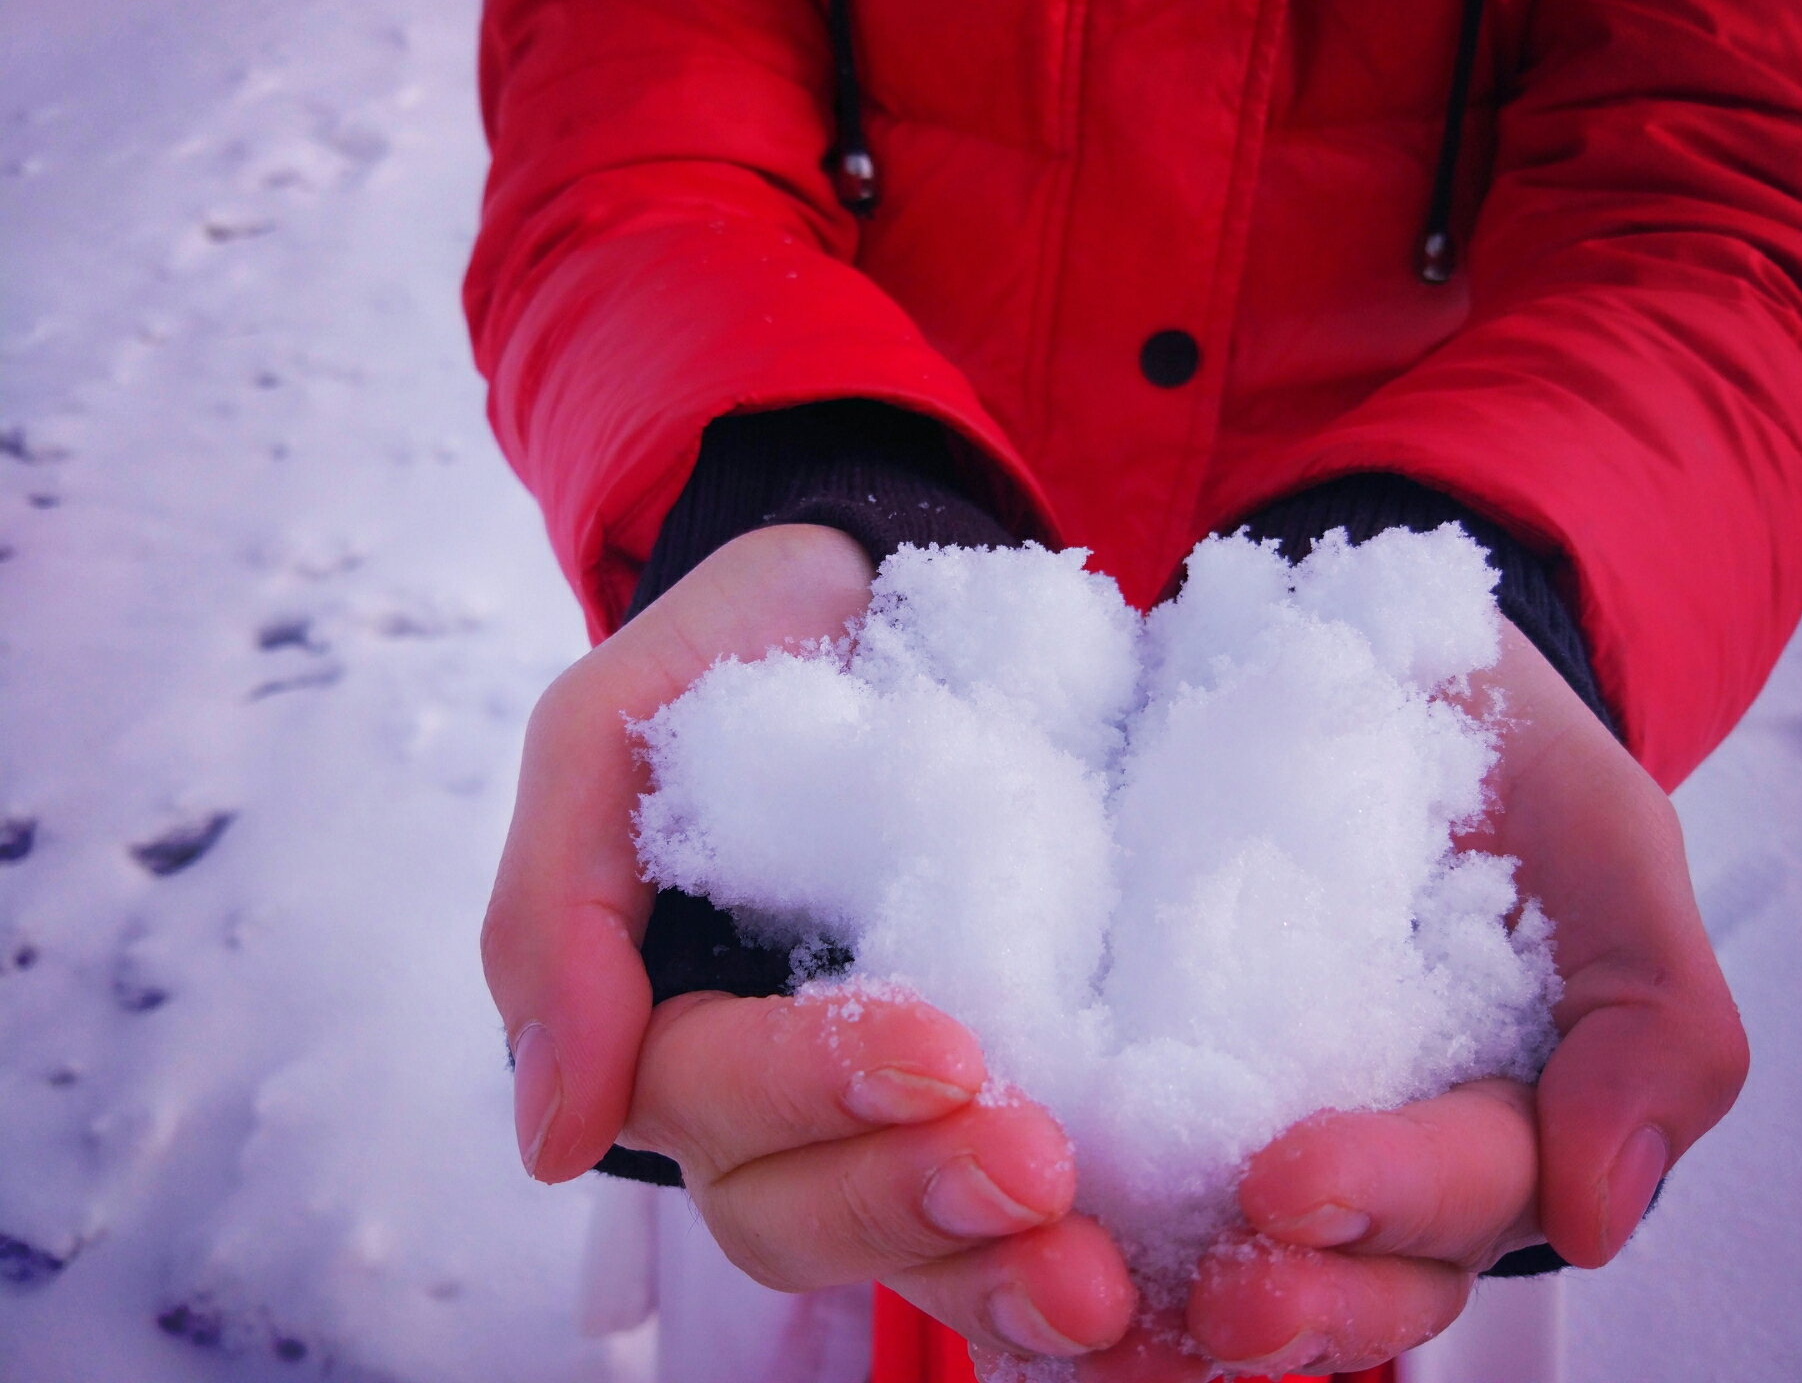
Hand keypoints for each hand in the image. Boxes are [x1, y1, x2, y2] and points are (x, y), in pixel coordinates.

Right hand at [481, 523, 1134, 1357]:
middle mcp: (783, 1108)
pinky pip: (1032, 1227)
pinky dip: (1089, 1278)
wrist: (885, 589)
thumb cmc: (737, 657)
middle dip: (918, 1209)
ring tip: (1105, 1282)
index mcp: (676, 1034)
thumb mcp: (609, 734)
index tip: (941, 1051)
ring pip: (919, 1257)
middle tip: (1038, 1169)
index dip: (813, 1096)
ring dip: (1005, 1282)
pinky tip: (1167, 1294)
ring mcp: (903, 1114)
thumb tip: (553, 1138)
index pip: (715, 1109)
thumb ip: (554, 909)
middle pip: (809, 1220)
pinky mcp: (1022, 1090)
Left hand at [973, 619, 1750, 1379]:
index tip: (1293, 1180)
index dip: (1387, 1203)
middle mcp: (1371, 1143)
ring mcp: (1246, 1109)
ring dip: (1163, 1302)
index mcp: (1493, 1113)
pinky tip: (1005, 1239)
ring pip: (1223, 1257)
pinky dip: (1064, 1219)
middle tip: (1213, 1291)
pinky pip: (1107, 1167)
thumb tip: (1604, 1216)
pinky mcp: (1136, 1058)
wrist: (1341, 638)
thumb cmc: (1493, 745)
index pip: (1464, 1190)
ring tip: (1089, 1301)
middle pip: (1350, 1274)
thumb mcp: (1604, 841)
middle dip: (1287, 1299)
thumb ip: (1652, 1014)